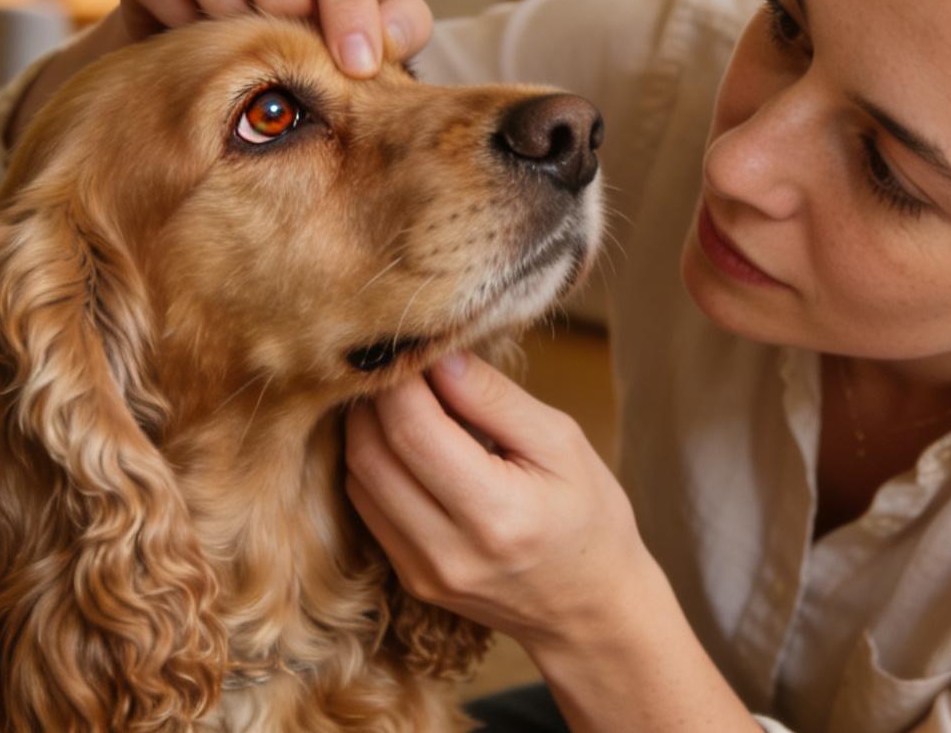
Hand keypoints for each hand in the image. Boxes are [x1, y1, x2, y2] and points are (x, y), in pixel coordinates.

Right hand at [117, 0, 432, 76]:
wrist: (236, 34)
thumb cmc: (320, 17)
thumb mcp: (375, 20)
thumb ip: (401, 24)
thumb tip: (389, 40)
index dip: (347, 2)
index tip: (358, 65)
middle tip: (294, 46)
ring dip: (225, 7)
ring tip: (249, 44)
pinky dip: (179, 20)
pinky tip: (205, 45)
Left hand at [344, 352, 655, 650]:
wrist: (592, 608)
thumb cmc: (590, 516)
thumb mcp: (562, 442)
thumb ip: (495, 399)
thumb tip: (438, 354)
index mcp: (497, 514)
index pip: (413, 429)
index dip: (400, 377)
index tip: (414, 342)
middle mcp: (448, 551)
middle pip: (371, 453)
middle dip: (375, 397)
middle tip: (403, 362)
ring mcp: (422, 571)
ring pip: (358, 478)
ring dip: (368, 428)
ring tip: (405, 398)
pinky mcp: (410, 577)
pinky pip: (367, 506)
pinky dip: (374, 463)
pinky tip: (404, 441)